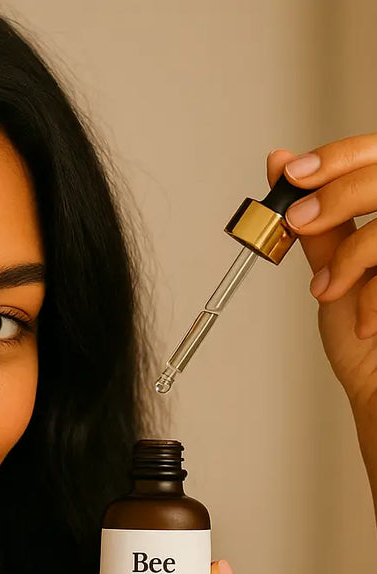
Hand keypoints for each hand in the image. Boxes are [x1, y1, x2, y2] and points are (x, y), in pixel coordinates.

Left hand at [268, 139, 376, 424]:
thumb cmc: (365, 342)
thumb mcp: (334, 269)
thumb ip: (316, 220)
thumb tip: (281, 166)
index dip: (337, 157)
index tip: (292, 175)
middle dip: (338, 193)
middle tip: (300, 221)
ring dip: (353, 255)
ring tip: (330, 290)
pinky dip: (372, 297)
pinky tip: (365, 323)